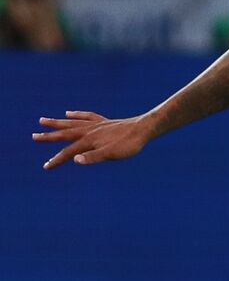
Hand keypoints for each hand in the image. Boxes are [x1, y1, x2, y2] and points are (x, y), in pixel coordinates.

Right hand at [32, 111, 153, 169]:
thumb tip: (74, 160)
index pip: (68, 153)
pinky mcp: (104, 121)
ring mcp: (96, 124)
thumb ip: (93, 157)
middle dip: (49, 136)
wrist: (143, 129)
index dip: (56, 160)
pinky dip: (76, 115)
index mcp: (89, 141)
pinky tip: (69, 113)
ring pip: (72, 123)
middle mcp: (89, 131)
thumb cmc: (128, 144)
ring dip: (57, 123)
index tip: (45, 167)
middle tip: (33, 136)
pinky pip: (86, 116)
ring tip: (43, 120)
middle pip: (65, 133)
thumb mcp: (111, 154)